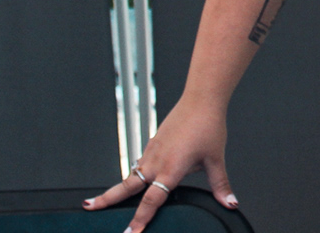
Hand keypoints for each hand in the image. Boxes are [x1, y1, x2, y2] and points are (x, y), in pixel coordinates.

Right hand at [84, 97, 237, 232]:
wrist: (201, 99)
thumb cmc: (208, 126)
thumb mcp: (216, 159)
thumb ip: (220, 185)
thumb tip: (230, 203)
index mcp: (171, 168)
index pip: (152, 200)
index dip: (141, 218)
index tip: (130, 232)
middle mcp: (157, 161)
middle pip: (127, 186)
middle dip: (107, 199)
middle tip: (89, 208)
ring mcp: (153, 151)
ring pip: (131, 175)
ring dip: (117, 189)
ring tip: (102, 201)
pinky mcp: (153, 143)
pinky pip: (140, 163)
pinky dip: (133, 175)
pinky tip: (134, 181)